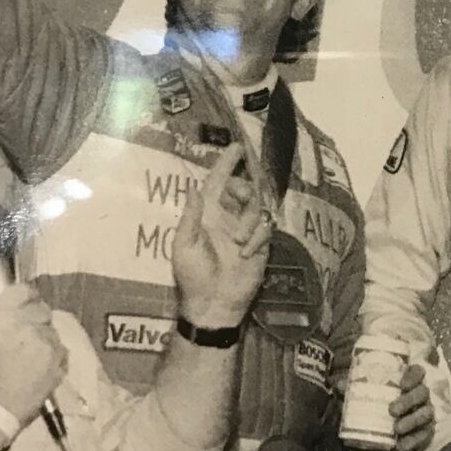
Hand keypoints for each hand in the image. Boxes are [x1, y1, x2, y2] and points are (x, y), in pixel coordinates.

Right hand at [0, 283, 67, 427]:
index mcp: (3, 314)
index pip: (23, 289)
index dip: (22, 295)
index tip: (20, 302)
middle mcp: (29, 324)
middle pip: (40, 308)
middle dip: (32, 316)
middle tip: (21, 332)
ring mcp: (47, 344)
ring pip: (51, 329)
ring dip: (42, 336)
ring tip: (27, 353)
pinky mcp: (58, 363)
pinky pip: (60, 350)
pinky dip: (52, 355)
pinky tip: (37, 366)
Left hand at [172, 143, 273, 327]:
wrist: (213, 304)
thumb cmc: (193, 276)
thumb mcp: (183, 246)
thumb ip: (191, 217)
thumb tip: (194, 188)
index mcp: (208, 213)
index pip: (218, 182)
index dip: (226, 164)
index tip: (236, 146)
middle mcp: (228, 217)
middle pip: (243, 188)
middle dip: (244, 188)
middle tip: (243, 196)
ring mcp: (245, 230)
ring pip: (257, 207)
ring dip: (250, 218)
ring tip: (239, 240)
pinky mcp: (260, 244)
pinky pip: (266, 229)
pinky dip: (258, 237)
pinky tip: (247, 252)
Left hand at [344, 363, 435, 450]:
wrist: (382, 431)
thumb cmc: (377, 405)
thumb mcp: (363, 396)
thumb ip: (352, 389)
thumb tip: (338, 384)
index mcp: (408, 381)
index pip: (418, 372)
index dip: (413, 376)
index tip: (402, 384)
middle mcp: (420, 396)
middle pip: (423, 393)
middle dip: (409, 401)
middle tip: (392, 409)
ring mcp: (425, 414)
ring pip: (426, 414)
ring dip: (412, 421)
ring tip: (396, 428)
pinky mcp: (425, 432)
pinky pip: (424, 436)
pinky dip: (413, 441)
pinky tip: (400, 445)